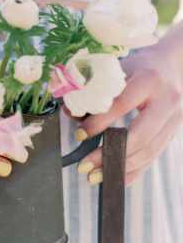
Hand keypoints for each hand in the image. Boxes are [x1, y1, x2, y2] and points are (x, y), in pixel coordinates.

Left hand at [75, 43, 182, 185]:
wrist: (174, 65)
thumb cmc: (139, 66)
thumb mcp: (117, 68)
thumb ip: (94, 88)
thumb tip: (70, 111)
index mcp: (148, 81)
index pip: (121, 105)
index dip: (99, 122)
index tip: (79, 135)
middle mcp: (166, 101)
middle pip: (141, 135)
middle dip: (111, 153)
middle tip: (85, 165)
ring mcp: (175, 120)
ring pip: (149, 151)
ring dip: (120, 167)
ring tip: (94, 175)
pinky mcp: (174, 133)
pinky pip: (154, 157)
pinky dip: (134, 171)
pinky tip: (114, 177)